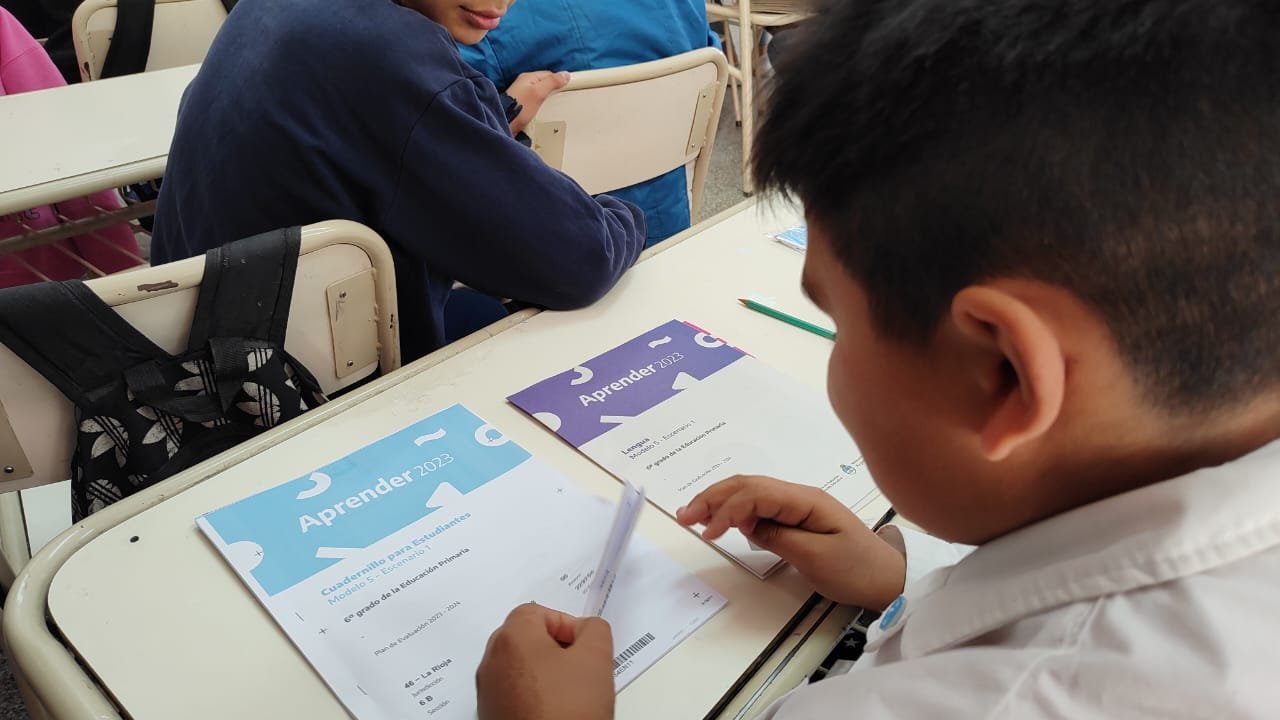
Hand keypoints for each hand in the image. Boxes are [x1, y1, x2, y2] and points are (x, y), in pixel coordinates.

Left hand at [476, 603, 613, 719]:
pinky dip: (533, 697)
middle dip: (554, 649)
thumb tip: (586, 629)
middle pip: (525, 638)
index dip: (566, 625)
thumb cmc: (569, 710)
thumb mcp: (596, 659)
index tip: (583, 649)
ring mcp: (488, 693)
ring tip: (568, 695)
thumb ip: (594, 629)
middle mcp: (491, 662)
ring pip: (519, 667)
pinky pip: (513, 693)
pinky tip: (554, 712)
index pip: (538, 612)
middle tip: (578, 670)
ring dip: (544, 674)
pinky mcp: (491, 716)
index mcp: (512, 638)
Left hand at [504, 70, 570, 135]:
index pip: (549, 75)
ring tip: (554, 108)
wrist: (504, 123)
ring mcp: (522, 97)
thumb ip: (552, 82)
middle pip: (544, 85)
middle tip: (562, 99)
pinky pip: (535, 105)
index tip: (568, 88)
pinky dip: (541, 109)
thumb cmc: (519, 107)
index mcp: (528, 78)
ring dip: (547, 101)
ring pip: (540, 95)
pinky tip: (544, 114)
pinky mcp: (522, 108)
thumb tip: (565, 74)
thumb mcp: (538, 92)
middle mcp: (524, 85)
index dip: (559, 80)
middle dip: (553, 91)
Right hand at [676, 475, 905, 609]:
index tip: (708, 533)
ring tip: (692, 516)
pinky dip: (735, 512)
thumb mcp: (816, 558)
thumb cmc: (857, 570)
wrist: (889, 579)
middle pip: (748, 485)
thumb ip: (779, 537)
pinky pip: (760, 507)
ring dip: (720, 502)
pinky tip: (721, 522)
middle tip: (684, 516)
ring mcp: (798, 506)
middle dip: (713, 498)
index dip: (727, 509)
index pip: (755, 494)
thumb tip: (749, 525)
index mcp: (805, 500)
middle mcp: (799, 496)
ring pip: (751, 493)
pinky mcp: (797, 519)